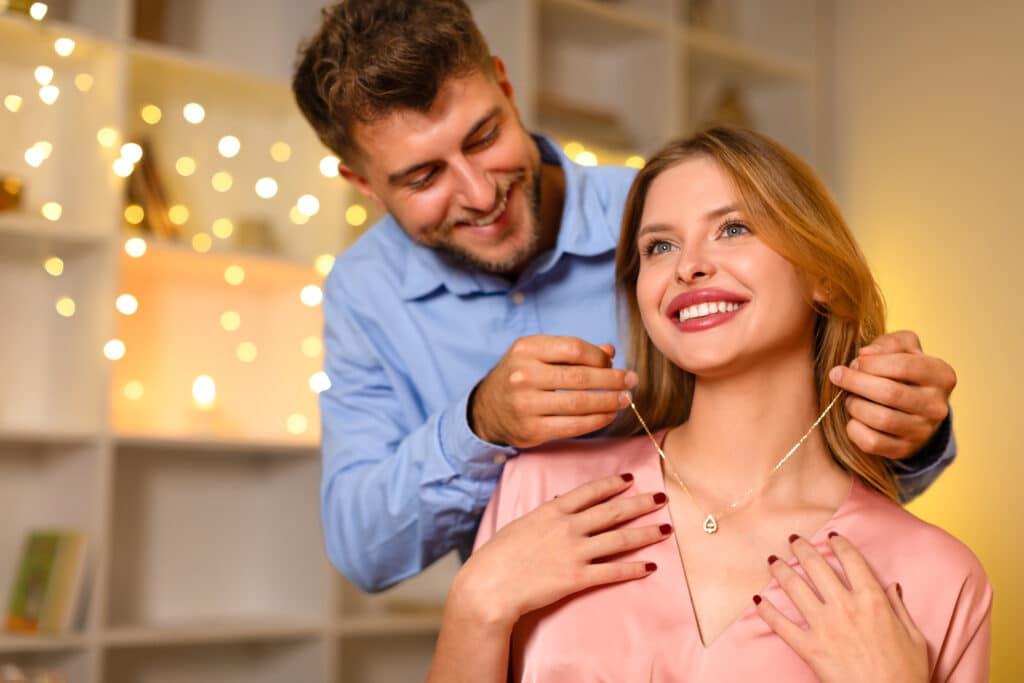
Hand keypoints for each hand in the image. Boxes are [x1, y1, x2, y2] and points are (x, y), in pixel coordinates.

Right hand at [450, 473, 669, 629]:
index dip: (613, 484)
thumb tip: (555, 502)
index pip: (590, 492)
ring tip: (665, 528)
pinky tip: (649, 566)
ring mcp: (575, 552)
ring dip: (646, 534)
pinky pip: (612, 572)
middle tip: (662, 497)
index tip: (631, 479)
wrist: (490, 585)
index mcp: (552, 510)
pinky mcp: (577, 578)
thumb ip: (542, 514)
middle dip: (640, 503)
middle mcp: (568, 527)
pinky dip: (633, 569)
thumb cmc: (497, 555)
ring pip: (619, 540)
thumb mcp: (519, 524)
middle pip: (613, 511)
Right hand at [471, 336, 637, 447]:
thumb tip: (610, 351)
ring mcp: (526, 404)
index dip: (599, 357)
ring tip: (625, 399)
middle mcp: (523, 375)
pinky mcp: (532, 430)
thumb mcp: (537, 355)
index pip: (573, 348)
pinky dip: (597, 420)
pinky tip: (609, 415)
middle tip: (632, 381)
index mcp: (526, 349)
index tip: (614, 364)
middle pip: (580, 377)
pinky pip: (573, 426)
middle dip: (612, 380)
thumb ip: (572, 351)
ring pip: (579, 403)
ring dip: (609, 402)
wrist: (486, 410)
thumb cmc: (521, 376)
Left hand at [755, 533, 928, 682]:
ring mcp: (824, 626)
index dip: (840, 545)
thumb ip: (899, 608)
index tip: (831, 538)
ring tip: (772, 561)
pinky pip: (782, 625)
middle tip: (793, 539)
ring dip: (781, 571)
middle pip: (817, 567)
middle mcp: (845, 607)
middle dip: (802, 549)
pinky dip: (767, 611)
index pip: (852, 561)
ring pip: (795, 588)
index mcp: (873, 601)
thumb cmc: (906, 674)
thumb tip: (891, 586)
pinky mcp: (809, 648)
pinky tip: (757, 600)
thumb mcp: (914, 637)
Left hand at [828, 330, 955, 458]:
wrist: (914, 409)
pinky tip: (853, 418)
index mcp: (941, 376)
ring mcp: (923, 431)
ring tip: (850, 397)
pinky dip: (854, 429)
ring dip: (855, 405)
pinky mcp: (905, 450)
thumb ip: (888, 344)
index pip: (903, 366)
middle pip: (890, 393)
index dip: (870, 363)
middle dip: (855, 382)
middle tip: (838, 376)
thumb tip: (866, 354)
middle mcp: (937, 406)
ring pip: (881, 419)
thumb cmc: (903, 371)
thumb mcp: (903, 348)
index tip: (853, 362)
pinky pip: (872, 442)